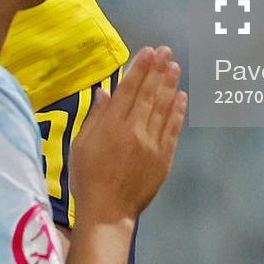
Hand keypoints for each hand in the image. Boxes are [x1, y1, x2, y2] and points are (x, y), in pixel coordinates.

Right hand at [68, 46, 185, 228]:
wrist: (108, 211)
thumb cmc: (87, 177)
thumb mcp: (81, 145)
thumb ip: (95, 117)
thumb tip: (105, 91)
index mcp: (112, 126)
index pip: (128, 90)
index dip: (140, 68)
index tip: (148, 51)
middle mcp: (134, 131)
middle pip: (148, 95)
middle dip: (157, 71)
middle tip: (166, 51)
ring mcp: (151, 145)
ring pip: (163, 109)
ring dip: (170, 86)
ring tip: (175, 67)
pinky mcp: (163, 159)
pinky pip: (172, 131)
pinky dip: (178, 113)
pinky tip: (182, 98)